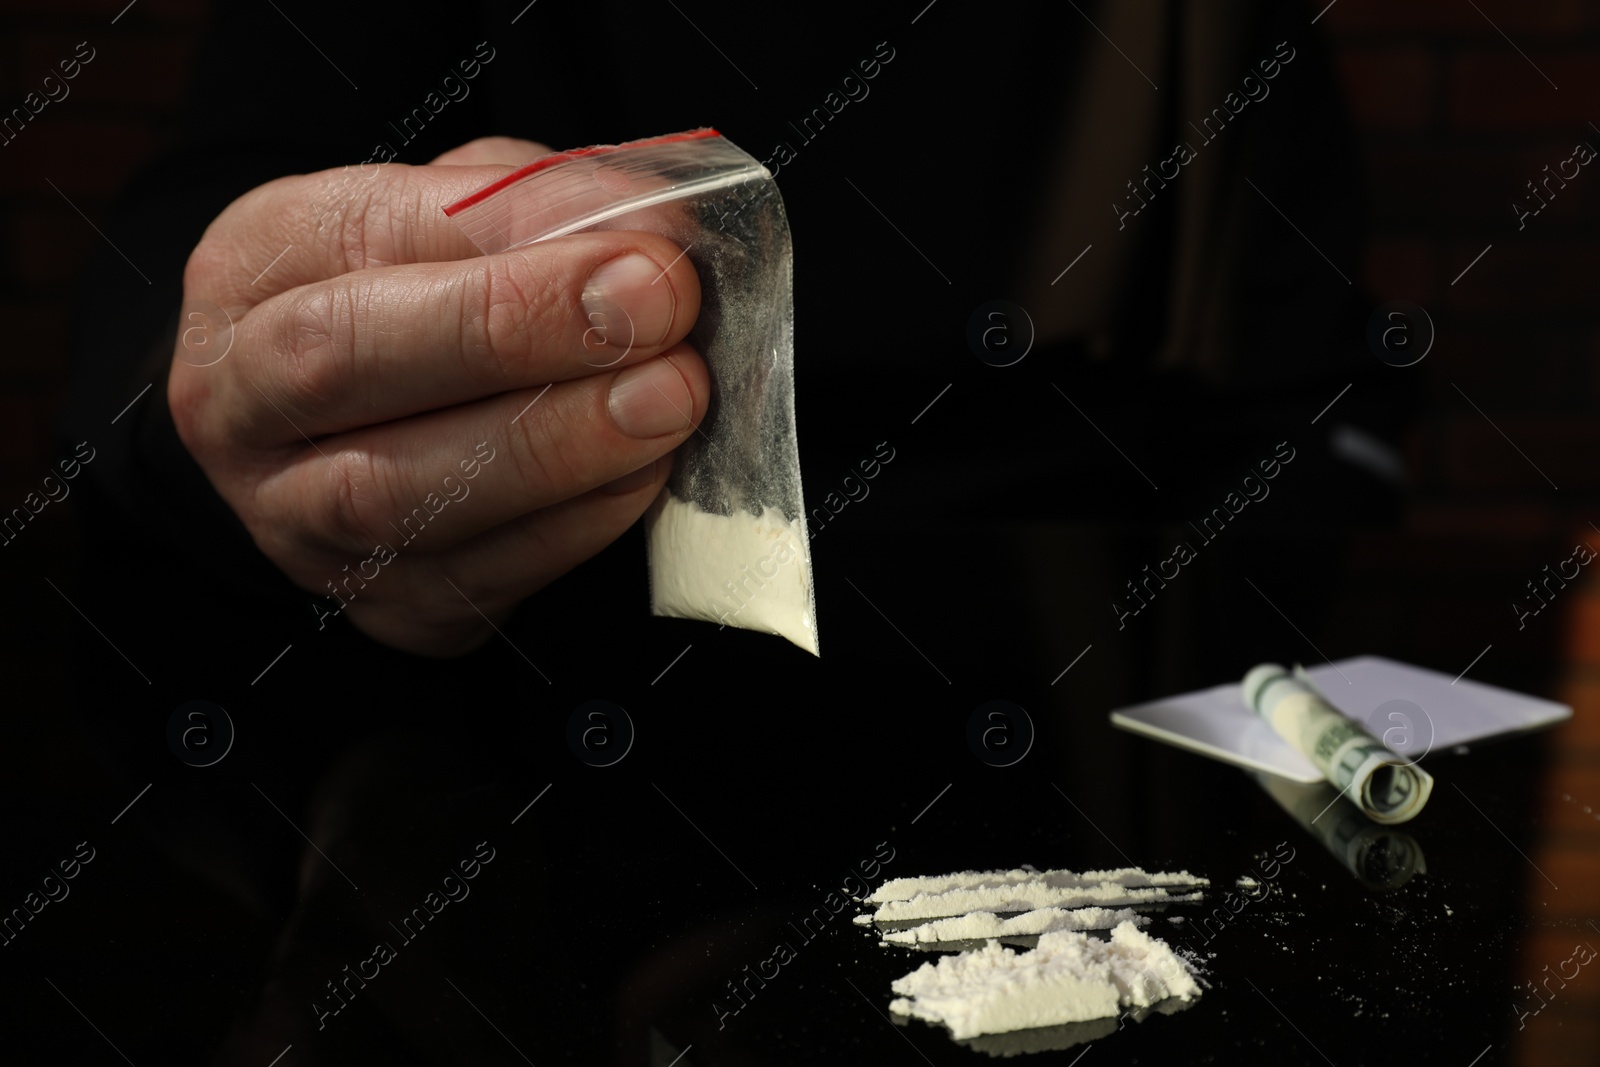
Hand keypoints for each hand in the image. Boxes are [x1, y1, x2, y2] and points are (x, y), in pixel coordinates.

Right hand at [168, 137, 706, 655]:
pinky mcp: (384, 604)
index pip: (366, 235)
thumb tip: (650, 231)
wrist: (362, 438)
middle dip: (516, 332)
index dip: (512, 237)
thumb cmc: (421, 304)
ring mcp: (299, 519)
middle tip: (654, 313)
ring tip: (669, 397)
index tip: (639, 247)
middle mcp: (245, 402)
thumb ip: (539, 209)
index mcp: (253, 269)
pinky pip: (480, 575)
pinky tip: (645, 470)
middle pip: (346, 361)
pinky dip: (578, 521)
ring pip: (404, 492)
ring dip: (558, 444)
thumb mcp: (463, 221)